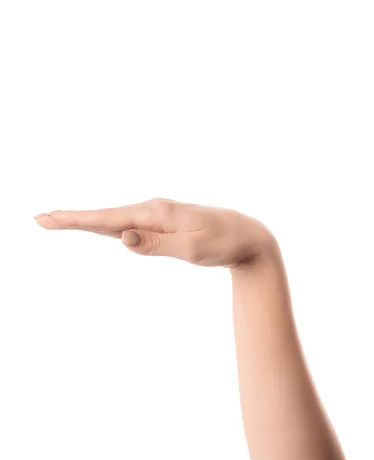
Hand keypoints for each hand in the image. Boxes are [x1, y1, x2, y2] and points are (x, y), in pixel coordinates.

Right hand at [34, 198, 276, 269]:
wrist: (247, 236)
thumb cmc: (222, 244)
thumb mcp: (191, 250)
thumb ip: (155, 245)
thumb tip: (121, 238)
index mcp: (156, 214)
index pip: (108, 220)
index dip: (75, 220)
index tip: (48, 219)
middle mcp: (153, 210)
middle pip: (104, 216)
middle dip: (72, 218)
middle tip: (39, 219)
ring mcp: (157, 215)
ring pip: (114, 220)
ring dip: (86, 221)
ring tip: (58, 221)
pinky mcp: (162, 222)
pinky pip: (128, 223)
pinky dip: (107, 225)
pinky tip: (97, 227)